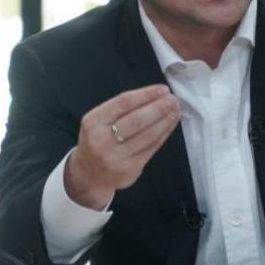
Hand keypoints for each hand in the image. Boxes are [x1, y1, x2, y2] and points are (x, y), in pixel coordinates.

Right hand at [65, 84, 180, 209]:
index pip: (124, 102)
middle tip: (173, 99)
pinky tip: (170, 125)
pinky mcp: (129, 169)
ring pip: (147, 135)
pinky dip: (164, 134)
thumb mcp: (99, 121)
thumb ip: (121, 109)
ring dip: (165, 121)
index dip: (146, 94)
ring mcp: (116, 157)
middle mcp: (102, 140)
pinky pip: (152, 148)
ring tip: (176, 110)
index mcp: (93, 121)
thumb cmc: (99, 140)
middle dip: (159, 108)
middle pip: (137, 120)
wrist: (89, 174)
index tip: (163, 89)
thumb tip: (156, 95)